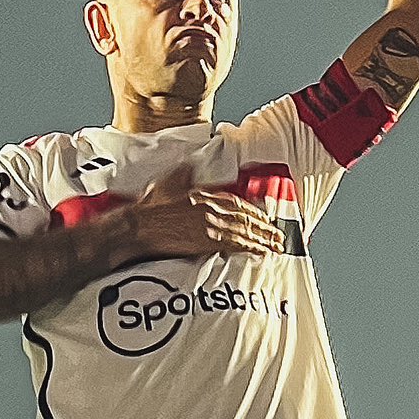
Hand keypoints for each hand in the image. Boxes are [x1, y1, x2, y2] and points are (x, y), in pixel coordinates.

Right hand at [123, 164, 284, 261]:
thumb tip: (190, 164)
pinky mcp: (207, 241)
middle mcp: (212, 209)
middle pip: (245, 218)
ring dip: (263, 239)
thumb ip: (183, 174)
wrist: (139, 226)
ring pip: (244, 232)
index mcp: (205, 195)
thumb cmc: (150, 207)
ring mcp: (211, 225)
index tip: (264, 218)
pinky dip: (251, 249)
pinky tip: (261, 253)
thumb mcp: (167, 182)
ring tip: (276, 246)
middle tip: (279, 235)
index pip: (236, 202)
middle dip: (264, 227)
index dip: (252, 211)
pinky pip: (236, 245)